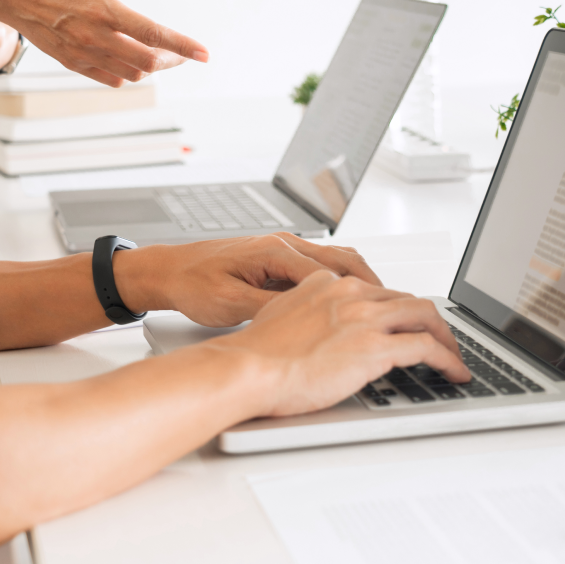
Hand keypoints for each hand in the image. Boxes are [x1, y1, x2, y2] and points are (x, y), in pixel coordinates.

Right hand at [0, 0, 207, 86]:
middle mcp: (95, 37)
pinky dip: (128, 74)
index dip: (183, 46)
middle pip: (147, 61)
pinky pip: (111, 79)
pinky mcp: (73, 63)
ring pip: (132, 74)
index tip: (204, 54)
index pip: (154, 34)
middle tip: (181, 52)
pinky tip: (131, 60)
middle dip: (171, 59)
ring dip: (150, 67)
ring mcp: (83, 54)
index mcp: (104, 10)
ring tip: (157, 54)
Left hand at [114, 233, 382, 326]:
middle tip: (396, 311)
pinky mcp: (278, 259)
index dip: (361, 295)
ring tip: (381, 308)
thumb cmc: (192, 284)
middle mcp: (284, 244)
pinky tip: (347, 304)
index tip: (382, 313)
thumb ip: (269, 308)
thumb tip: (304, 318)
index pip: (332, 272)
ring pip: (337, 260)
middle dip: (374, 285)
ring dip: (360, 282)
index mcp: (275, 252)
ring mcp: (283, 249)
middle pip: (345, 259)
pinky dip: (342, 282)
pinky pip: (321, 266)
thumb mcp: (230, 304)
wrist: (168, 270)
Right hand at [210, 271, 470, 416]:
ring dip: (445, 337)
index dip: (397, 309)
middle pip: (406, 299)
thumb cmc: (255, 354)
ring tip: (453, 356)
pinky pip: (427, 347)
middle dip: (428, 320)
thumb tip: (308, 326)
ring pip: (424, 316)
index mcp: (328, 284)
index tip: (404, 322)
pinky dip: (447, 359)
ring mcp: (366, 319)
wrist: (247, 369)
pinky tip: (453, 373)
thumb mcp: (278, 315)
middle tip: (438, 338)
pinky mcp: (376, 347)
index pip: (377, 290)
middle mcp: (351, 294)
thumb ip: (301, 312)